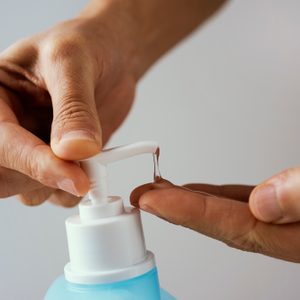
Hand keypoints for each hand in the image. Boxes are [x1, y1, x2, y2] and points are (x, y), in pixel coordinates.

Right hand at [0, 3, 137, 205]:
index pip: (2, 144)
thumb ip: (73, 108)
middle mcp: (9, 128)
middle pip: (5, 178)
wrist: (110, 60)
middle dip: (44, 178)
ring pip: (30, 191)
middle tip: (84, 166)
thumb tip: (74, 150)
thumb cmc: (85, 47)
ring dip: (61, 186)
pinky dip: (74, 189)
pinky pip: (56, 193)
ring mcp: (34, 148)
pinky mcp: (58, 161)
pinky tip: (92, 166)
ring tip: (91, 159)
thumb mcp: (72, 62)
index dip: (36, 164)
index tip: (75, 176)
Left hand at [131, 168, 299, 262]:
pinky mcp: (278, 210)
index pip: (228, 225)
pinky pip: (235, 204)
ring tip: (158, 190)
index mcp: (293, 237)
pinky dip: (210, 198)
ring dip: (187, 202)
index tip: (151, 200)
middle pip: (216, 224)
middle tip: (141, 196)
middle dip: (174, 210)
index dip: (186, 213)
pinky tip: (195, 192)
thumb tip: (263, 202)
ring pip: (222, 213)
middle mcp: (279, 234)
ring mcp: (277, 223)